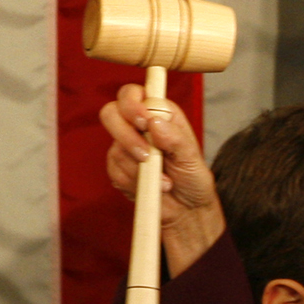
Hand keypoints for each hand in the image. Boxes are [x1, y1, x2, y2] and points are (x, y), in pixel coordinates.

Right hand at [99, 85, 222, 273]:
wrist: (187, 210)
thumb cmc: (192, 177)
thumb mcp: (192, 158)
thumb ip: (175, 138)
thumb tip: (154, 122)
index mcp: (158, 113)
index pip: (132, 93)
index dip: (131, 103)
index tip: (143, 122)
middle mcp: (138, 126)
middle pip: (110, 114)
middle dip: (126, 136)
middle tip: (146, 156)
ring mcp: (124, 147)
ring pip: (115, 148)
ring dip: (139, 169)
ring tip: (165, 181)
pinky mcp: (117, 168)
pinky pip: (114, 171)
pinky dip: (134, 182)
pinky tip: (152, 187)